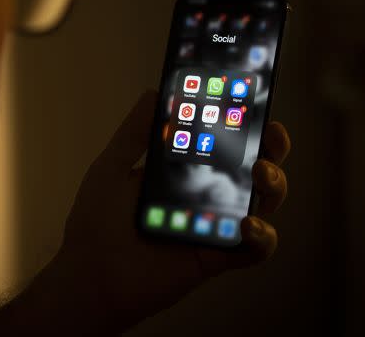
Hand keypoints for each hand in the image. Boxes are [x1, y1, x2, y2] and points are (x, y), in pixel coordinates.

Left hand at [48, 89, 290, 331]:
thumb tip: (154, 92)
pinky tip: (247, 225)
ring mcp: (214, 226)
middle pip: (254, 168)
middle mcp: (204, 195)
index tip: (255, 103)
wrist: (90, 273)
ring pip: (263, 203)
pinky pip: (255, 248)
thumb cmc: (96, 221)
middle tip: (272, 135)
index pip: (222, 142)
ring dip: (274, 185)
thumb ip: (135, 132)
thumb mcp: (112, 166)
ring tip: (259, 174)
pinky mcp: (216, 257)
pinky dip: (262, 237)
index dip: (244, 124)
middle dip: (273, 149)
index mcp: (183, 171)